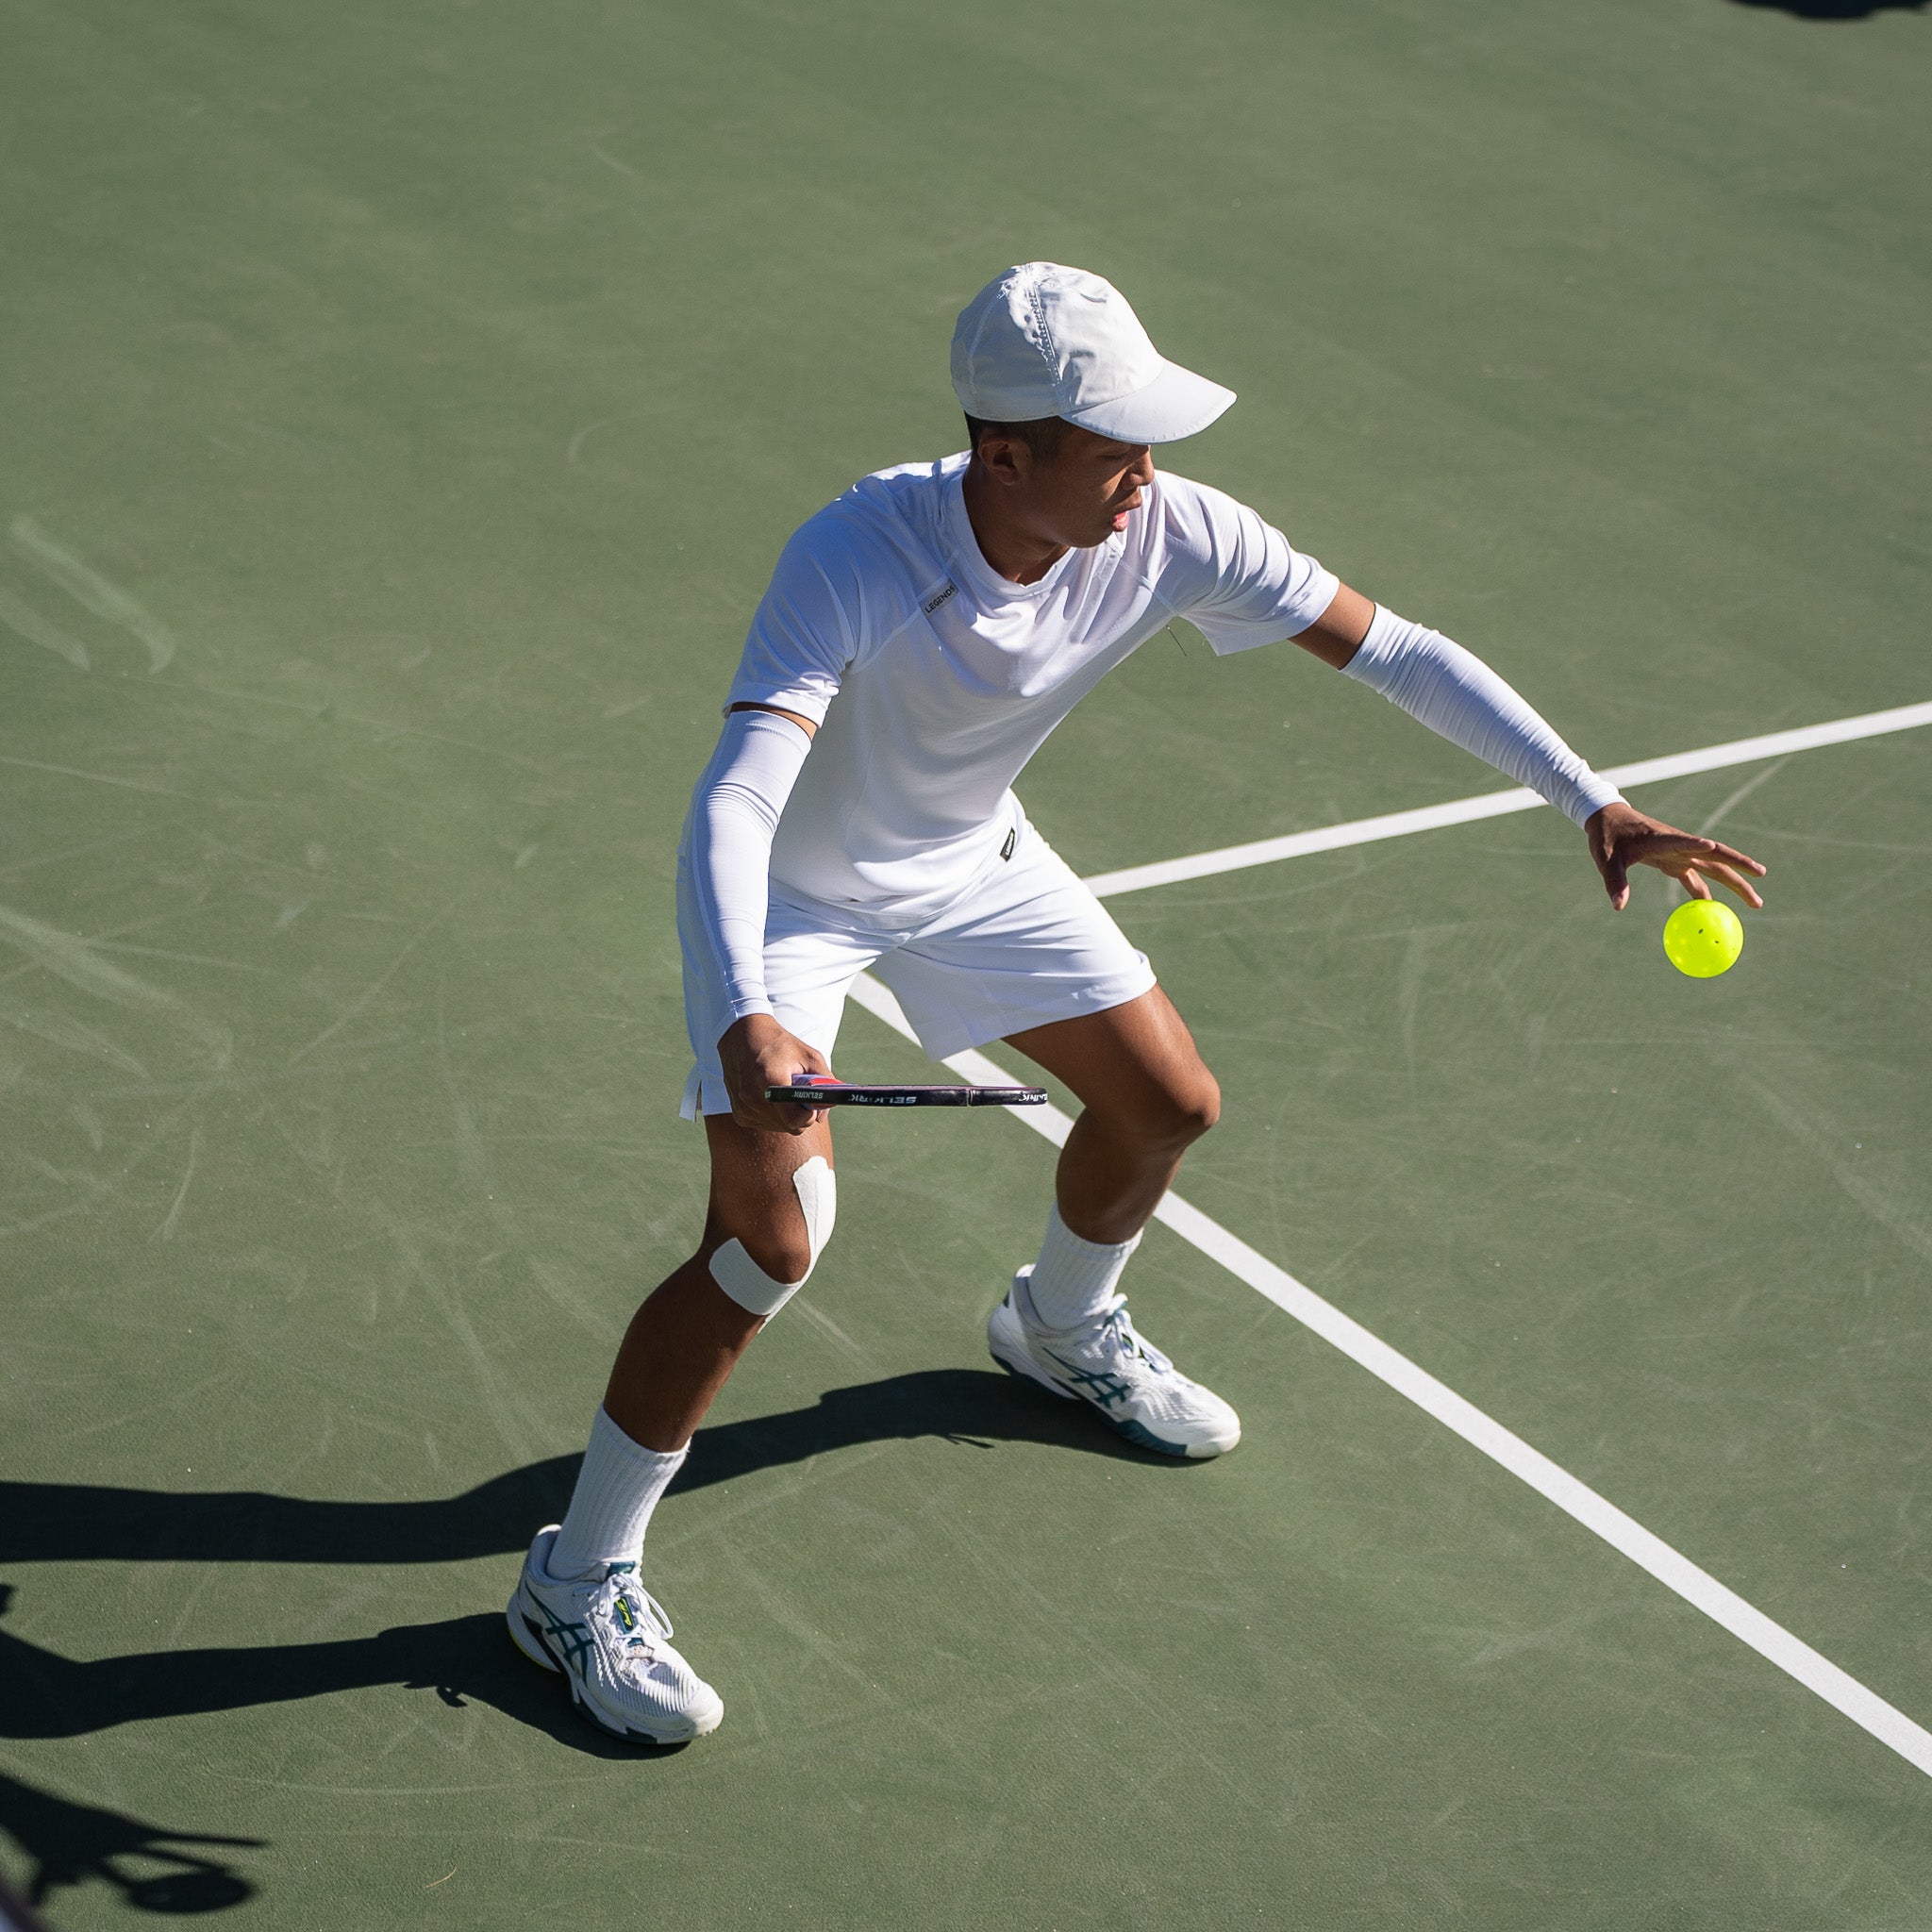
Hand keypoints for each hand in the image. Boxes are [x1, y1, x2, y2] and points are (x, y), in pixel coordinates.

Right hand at [718, 1013, 831, 1134]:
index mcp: (770, 1079)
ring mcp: (743, 1107)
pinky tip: (771, 1096)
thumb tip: (821, 1116)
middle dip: (800, 1115)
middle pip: (789, 1126)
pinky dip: (774, 1115)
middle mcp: (752, 1096)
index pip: (794, 1119)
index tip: (811, 1105)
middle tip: (800, 1095)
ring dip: (787, 1115)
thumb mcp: (810, 1056)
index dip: (808, 1115)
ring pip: (779, 1127)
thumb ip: (825, 1084)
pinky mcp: (739, 1114)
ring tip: (783, 1090)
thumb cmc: (781, 1046)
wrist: (743, 1038)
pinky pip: (766, 1124)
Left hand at [1586, 800, 1766, 912]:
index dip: (1695, 844)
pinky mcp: (1675, 860)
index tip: (1711, 846)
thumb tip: (1618, 906)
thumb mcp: (1606, 860)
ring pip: (1714, 868)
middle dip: (1740, 867)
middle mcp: (1678, 844)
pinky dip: (1705, 893)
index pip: (1680, 840)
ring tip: (1756, 902)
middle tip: (1762, 879)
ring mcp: (1680, 852)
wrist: (1609, 819)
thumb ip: (1615, 882)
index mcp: (1660, 839)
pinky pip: (1696, 878)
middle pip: (1715, 856)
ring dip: (1735, 883)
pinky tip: (1713, 908)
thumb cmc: (1607, 836)